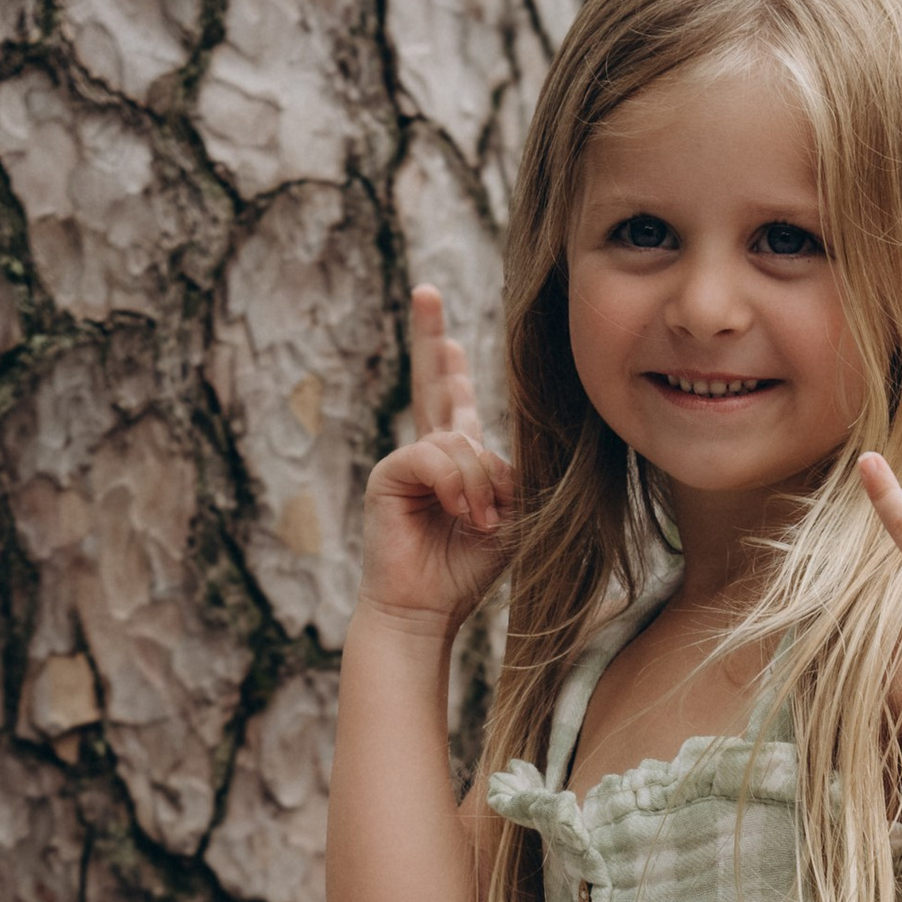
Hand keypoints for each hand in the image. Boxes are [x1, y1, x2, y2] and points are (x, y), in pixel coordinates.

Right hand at [356, 284, 514, 631]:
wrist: (427, 610)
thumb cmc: (467, 571)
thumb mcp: (510, 518)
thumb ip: (511, 477)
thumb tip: (494, 449)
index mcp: (457, 460)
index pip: (454, 403)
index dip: (450, 368)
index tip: (450, 338)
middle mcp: (429, 452)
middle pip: (431, 383)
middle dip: (429, 337)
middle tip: (426, 291)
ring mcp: (407, 461)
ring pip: (459, 442)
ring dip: (479, 485)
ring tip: (480, 523)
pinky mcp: (389, 474)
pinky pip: (434, 457)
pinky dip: (457, 487)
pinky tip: (463, 515)